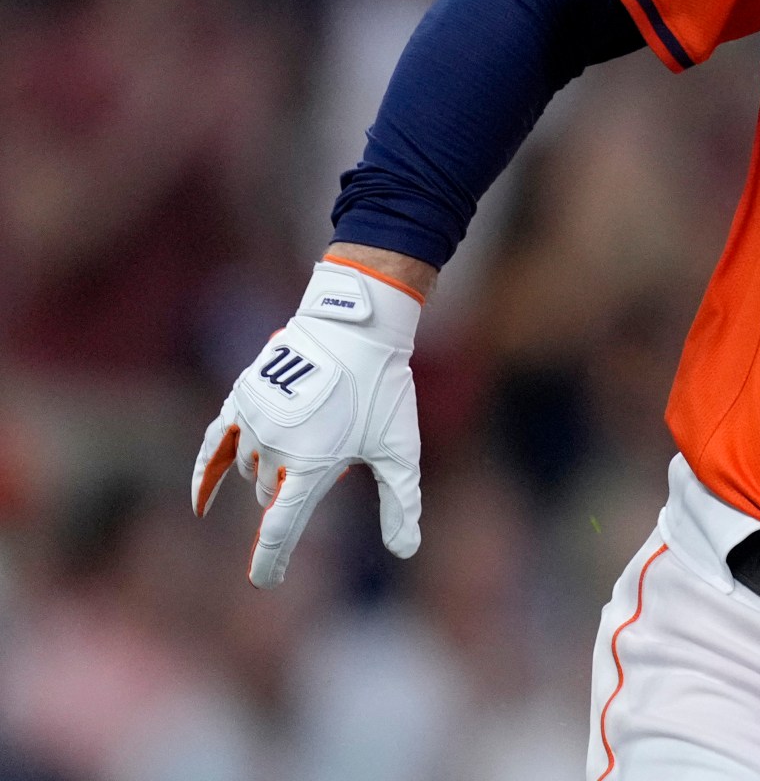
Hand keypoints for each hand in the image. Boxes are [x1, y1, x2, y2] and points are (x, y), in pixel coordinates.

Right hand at [190, 260, 424, 586]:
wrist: (355, 328)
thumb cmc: (383, 390)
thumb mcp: (400, 449)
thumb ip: (401, 502)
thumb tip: (406, 550)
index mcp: (311, 466)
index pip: (281, 528)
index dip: (271, 560)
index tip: (264, 583)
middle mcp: (274, 449)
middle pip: (271, 496)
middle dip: (292, 493)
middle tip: (330, 460)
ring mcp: (252, 424)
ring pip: (250, 471)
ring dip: (271, 473)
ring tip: (307, 443)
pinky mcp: (240, 401)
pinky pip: (213, 447)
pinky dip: (206, 476)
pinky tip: (202, 502)